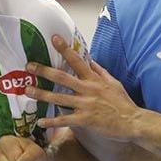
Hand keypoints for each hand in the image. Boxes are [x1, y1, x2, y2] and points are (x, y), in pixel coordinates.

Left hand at [25, 34, 141, 140]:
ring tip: (27, 91)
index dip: (65, 48)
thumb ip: (100, 71)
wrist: (133, 121)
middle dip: (44, 71)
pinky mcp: (85, 119)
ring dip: (41, 94)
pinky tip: (40, 122)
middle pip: (62, 77)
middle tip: (29, 66)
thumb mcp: (113, 82)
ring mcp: (85, 104)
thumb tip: (90, 60)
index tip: (54, 38)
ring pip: (59, 98)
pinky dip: (52, 121)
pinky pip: (65, 120)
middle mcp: (87, 89)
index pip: (77, 60)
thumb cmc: (123, 102)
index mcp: (94, 79)